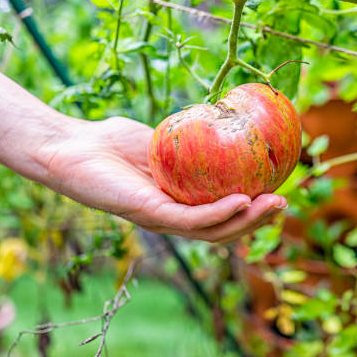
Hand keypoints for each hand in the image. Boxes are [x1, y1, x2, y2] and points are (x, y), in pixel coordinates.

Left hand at [42, 116, 286, 241]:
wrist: (73, 147)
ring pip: (213, 232)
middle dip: (258, 221)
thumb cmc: (113, 143)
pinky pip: (191, 219)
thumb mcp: (163, 142)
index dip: (252, 210)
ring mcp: (162, 219)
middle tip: (283, 203)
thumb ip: (189, 144)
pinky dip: (220, 213)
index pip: (222, 216)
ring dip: (247, 221)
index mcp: (180, 204)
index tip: (277, 190)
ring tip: (273, 205)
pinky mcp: (150, 214)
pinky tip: (241, 201)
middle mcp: (174, 218)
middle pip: (224, 230)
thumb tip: (220, 125)